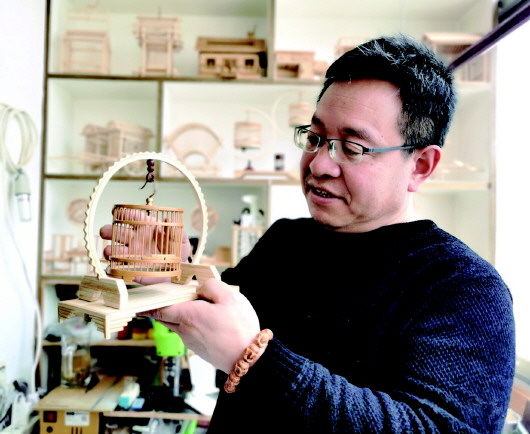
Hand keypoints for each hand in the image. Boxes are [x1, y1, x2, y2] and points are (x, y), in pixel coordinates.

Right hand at [99, 210, 191, 284]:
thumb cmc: (178, 251)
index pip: (132, 217)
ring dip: (109, 250)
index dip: (123, 213)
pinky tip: (112, 268)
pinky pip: (118, 268)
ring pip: (114, 250)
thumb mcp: (181, 240)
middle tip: (105, 232)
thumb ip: (175, 231)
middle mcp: (135, 239)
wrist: (178, 271)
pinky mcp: (131, 268)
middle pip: (116, 232)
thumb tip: (167, 219)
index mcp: (146, 227)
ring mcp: (131, 254)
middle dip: (108, 230)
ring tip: (109, 252)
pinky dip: (113, 268)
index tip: (115, 211)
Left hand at [142, 278, 260, 372]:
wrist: (246, 360)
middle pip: (163, 316)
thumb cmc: (239, 328)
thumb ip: (211, 286)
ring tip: (191, 301)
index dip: (147, 298)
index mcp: (187, 315)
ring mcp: (190, 341)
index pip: (158, 307)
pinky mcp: (198, 348)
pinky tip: (204, 315)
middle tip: (161, 292)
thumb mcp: (230, 297)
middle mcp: (184, 329)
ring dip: (176, 312)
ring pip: (175, 323)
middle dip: (159, 304)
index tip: (139, 290)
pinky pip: (187, 330)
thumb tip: (199, 287)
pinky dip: (188, 321)